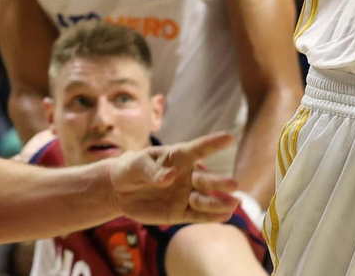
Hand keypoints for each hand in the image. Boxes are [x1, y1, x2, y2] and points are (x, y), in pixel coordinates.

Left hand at [108, 132, 238, 225]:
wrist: (120, 191)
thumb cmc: (130, 168)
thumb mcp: (136, 165)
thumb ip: (152, 171)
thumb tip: (171, 176)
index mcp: (177, 157)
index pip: (196, 149)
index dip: (212, 143)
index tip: (229, 138)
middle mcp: (186, 175)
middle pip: (205, 179)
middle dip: (219, 182)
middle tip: (234, 184)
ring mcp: (185, 195)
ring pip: (204, 199)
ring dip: (219, 202)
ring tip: (234, 204)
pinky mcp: (180, 212)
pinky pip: (197, 215)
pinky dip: (211, 217)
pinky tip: (225, 216)